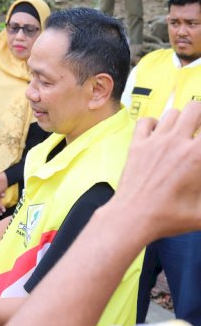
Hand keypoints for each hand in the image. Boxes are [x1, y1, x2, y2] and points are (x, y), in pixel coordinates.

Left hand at [113, 102, 200, 239]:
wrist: (132, 217)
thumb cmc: (170, 217)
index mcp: (198, 155)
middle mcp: (177, 142)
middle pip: (196, 108)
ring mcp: (154, 141)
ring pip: (172, 112)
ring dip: (181, 119)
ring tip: (183, 133)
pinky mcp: (136, 145)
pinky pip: (146, 121)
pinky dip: (154, 123)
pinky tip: (158, 135)